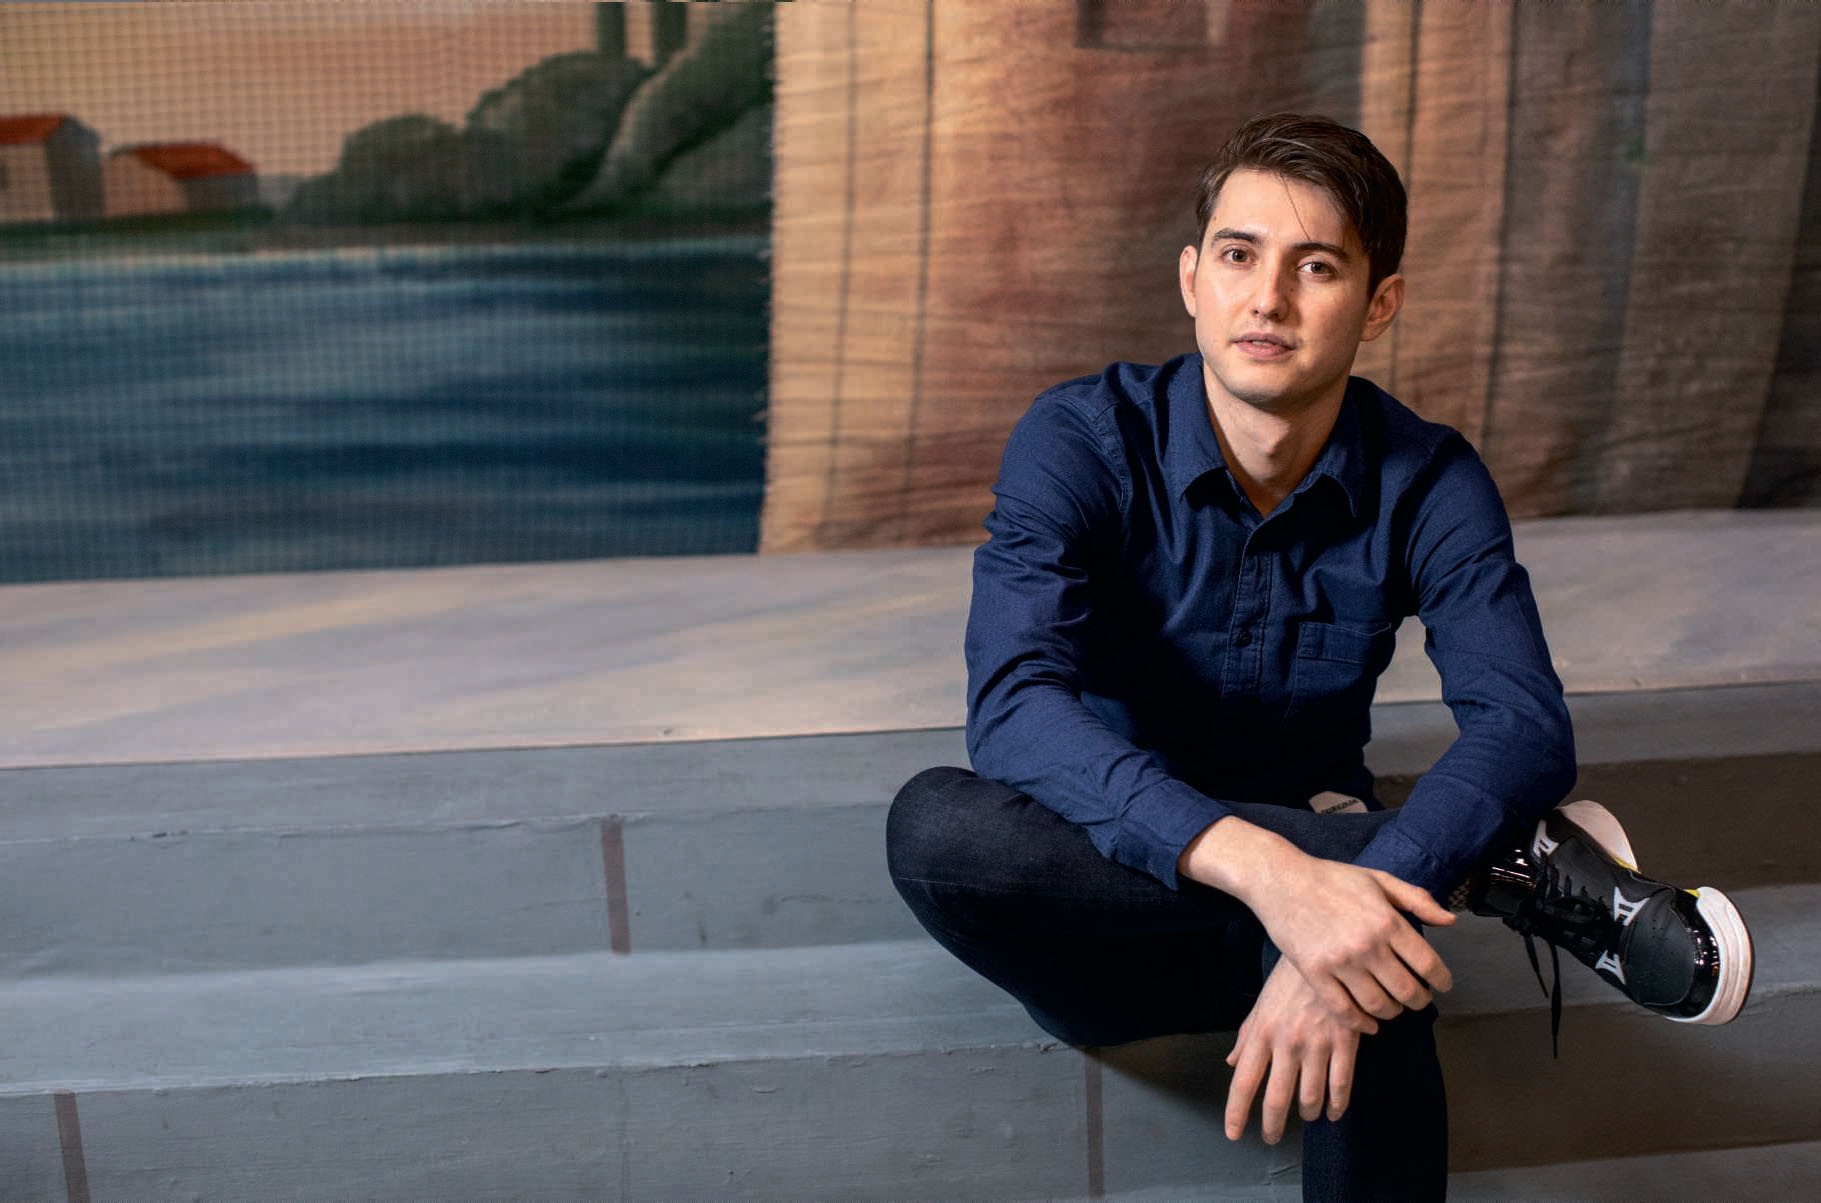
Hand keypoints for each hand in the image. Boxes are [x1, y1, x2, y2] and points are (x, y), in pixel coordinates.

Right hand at [1179, 818, 1455, 1022]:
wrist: (1281, 880)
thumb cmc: (1332, 878)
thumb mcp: (1378, 879)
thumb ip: (1416, 899)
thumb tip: (1450, 922)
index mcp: (1387, 920)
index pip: (1427, 964)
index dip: (1442, 980)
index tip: (1444, 985)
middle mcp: (1367, 944)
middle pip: (1407, 991)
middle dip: (1420, 1001)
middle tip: (1419, 1000)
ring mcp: (1339, 962)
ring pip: (1378, 1006)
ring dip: (1393, 1013)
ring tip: (1394, 1008)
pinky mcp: (1315, 973)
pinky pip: (1345, 1011)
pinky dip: (1362, 1023)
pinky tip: (1369, 1023)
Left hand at [1224, 957, 1364, 1144]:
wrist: (1325, 950)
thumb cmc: (1290, 979)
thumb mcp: (1262, 1005)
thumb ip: (1247, 1036)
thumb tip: (1231, 1063)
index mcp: (1261, 1032)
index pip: (1243, 1081)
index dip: (1236, 1112)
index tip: (1233, 1133)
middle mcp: (1286, 1042)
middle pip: (1276, 1098)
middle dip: (1273, 1125)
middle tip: (1271, 1138)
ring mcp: (1316, 1043)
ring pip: (1311, 1097)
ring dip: (1309, 1113)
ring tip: (1308, 1116)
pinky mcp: (1345, 1040)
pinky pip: (1341, 1084)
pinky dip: (1338, 1104)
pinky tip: (1335, 1112)